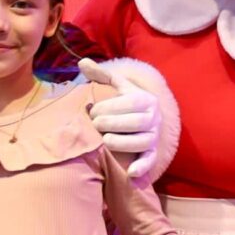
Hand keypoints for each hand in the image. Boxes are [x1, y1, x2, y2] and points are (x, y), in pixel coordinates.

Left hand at [78, 58, 163, 182]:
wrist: (141, 117)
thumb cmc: (123, 101)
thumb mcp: (115, 86)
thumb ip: (100, 75)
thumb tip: (81, 62)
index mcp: (146, 99)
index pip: (130, 103)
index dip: (110, 107)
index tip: (92, 111)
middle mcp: (153, 117)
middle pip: (137, 122)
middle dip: (113, 123)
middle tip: (95, 125)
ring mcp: (153, 136)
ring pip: (142, 141)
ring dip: (124, 142)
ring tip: (105, 141)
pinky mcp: (151, 153)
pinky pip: (149, 160)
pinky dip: (141, 167)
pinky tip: (130, 172)